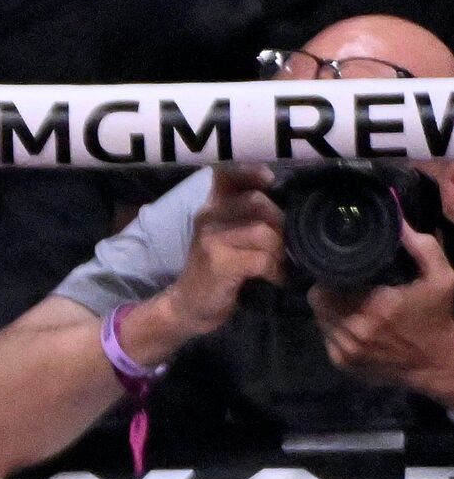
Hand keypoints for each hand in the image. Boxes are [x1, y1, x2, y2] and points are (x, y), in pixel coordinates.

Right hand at [160, 163, 283, 337]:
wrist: (188, 306)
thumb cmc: (215, 271)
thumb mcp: (225, 237)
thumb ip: (246, 217)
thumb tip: (288, 206)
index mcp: (210, 208)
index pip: (227, 176)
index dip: (251, 171)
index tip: (269, 180)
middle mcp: (208, 218)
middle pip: (258, 202)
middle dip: (280, 224)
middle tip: (283, 247)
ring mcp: (211, 240)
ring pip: (264, 232)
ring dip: (279, 251)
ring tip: (278, 265)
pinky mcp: (219, 263)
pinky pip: (262, 259)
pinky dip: (274, 271)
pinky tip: (273, 278)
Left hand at [312, 225, 453, 404]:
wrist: (443, 364)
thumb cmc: (441, 317)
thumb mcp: (443, 277)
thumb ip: (422, 247)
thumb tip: (398, 221)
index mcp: (376, 307)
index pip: (325, 285)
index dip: (331, 274)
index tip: (344, 268)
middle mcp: (355, 331)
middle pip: (317, 301)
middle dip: (330, 290)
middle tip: (348, 283)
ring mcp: (346, 351)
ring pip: (319, 319)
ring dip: (332, 309)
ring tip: (353, 301)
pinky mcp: (343, 364)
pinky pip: (326, 337)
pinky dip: (336, 328)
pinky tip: (356, 322)